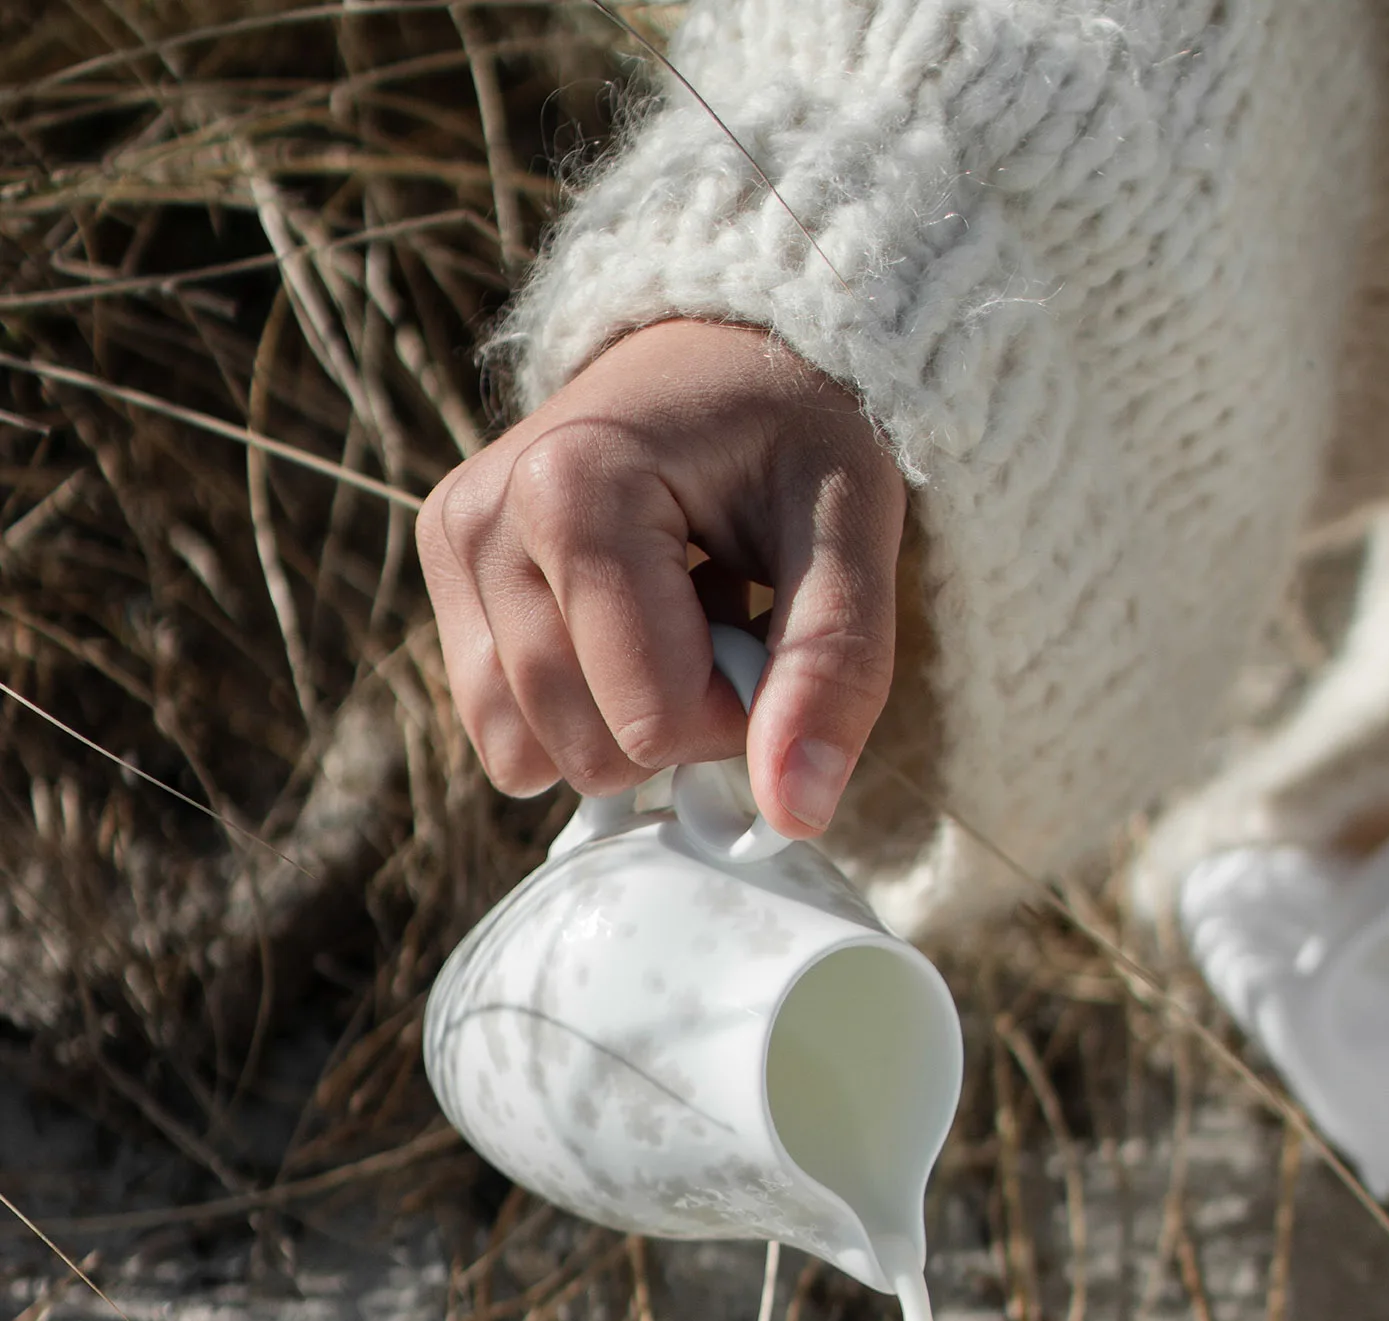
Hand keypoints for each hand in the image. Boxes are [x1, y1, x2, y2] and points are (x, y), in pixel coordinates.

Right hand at [416, 318, 905, 838]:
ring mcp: (452, 546)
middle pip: (585, 750)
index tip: (767, 634)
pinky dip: (574, 708)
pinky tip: (620, 622)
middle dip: (677, 722)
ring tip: (670, 612)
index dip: (737, 717)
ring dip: (620, 719)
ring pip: (526, 756)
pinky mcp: (443, 571)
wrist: (726, 347)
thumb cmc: (796, 433)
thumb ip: (834, 670)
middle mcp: (484, 517)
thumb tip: (794, 814)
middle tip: (722, 616)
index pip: (653, 721)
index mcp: (575, 488)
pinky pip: (502, 729)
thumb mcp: (853, 535)